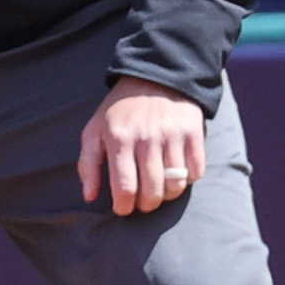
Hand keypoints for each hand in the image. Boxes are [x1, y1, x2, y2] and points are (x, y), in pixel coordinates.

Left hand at [77, 76, 205, 215]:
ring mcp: (172, 135)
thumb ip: (87, 165)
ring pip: (176, 185)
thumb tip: (89, 196)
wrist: (154, 76)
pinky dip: (188, 179)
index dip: (123, 207)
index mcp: (119, 138)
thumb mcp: (94, 131)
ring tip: (160, 190)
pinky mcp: (193, 132)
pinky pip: (196, 170)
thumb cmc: (120, 110)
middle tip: (142, 202)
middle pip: (152, 191)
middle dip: (146, 205)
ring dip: (167, 195)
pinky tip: (177, 173)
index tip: (123, 208)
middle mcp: (147, 137)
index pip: (124, 187)